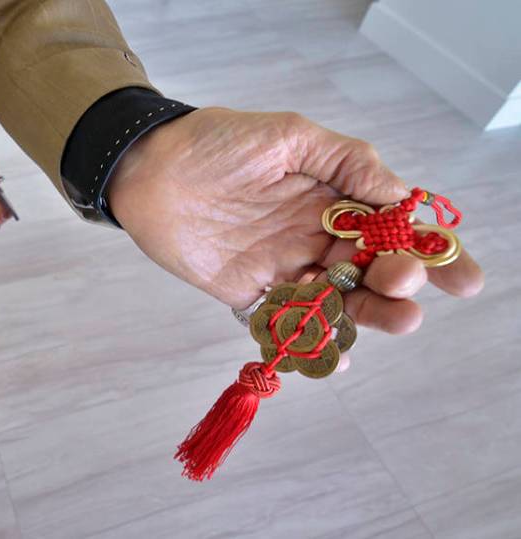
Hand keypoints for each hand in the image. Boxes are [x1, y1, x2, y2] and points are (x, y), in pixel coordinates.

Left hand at [107, 107, 483, 343]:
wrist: (148, 167)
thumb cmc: (216, 142)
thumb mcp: (289, 135)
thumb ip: (347, 162)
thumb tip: (401, 195)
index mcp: (333, 200)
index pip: (393, 231)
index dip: (431, 253)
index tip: (462, 274)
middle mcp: (314, 238)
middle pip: (372, 273)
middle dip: (399, 283)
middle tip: (403, 281)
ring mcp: (283, 268)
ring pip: (337, 303)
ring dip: (369, 316)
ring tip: (396, 320)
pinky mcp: (247, 294)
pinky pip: (285, 325)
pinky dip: (311, 342)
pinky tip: (335, 354)